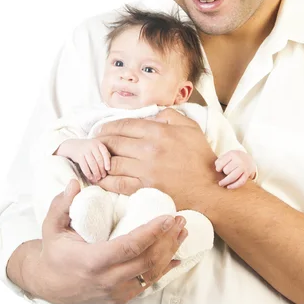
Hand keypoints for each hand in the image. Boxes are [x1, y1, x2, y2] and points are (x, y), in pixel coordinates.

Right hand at [8, 180, 187, 303]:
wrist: (49, 284)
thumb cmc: (54, 252)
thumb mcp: (51, 226)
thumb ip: (62, 204)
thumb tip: (75, 183)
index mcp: (93, 261)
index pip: (130, 247)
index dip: (151, 232)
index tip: (167, 217)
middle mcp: (107, 280)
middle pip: (147, 261)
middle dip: (167, 239)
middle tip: (180, 219)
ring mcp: (116, 292)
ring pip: (151, 274)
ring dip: (170, 252)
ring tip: (182, 232)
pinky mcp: (121, 297)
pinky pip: (148, 284)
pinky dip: (164, 269)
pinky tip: (176, 255)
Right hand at [56, 138, 110, 181]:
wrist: (72, 146)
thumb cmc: (87, 149)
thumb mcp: (95, 148)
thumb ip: (102, 154)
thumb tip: (109, 167)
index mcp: (98, 143)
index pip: (105, 153)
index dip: (107, 161)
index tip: (108, 169)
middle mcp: (92, 145)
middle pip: (99, 159)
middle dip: (101, 169)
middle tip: (103, 176)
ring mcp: (84, 150)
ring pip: (92, 163)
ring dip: (95, 172)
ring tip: (97, 178)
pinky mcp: (78, 156)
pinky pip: (84, 166)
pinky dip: (88, 173)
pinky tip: (90, 177)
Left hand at [95, 108, 219, 210]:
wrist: (210, 188)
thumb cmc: (201, 157)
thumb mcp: (190, 127)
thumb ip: (169, 115)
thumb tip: (150, 114)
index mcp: (159, 131)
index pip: (124, 125)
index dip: (107, 126)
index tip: (100, 129)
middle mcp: (149, 149)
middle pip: (113, 142)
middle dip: (99, 141)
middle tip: (93, 143)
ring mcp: (145, 170)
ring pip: (111, 162)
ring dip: (99, 160)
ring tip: (94, 159)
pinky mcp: (144, 189)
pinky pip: (117, 183)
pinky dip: (105, 180)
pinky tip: (100, 177)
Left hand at [215, 150, 256, 188]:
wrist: (249, 159)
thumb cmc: (235, 158)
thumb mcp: (228, 155)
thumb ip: (221, 160)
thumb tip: (217, 169)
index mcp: (232, 154)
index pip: (221, 163)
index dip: (218, 168)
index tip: (218, 170)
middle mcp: (239, 160)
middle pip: (226, 171)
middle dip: (224, 173)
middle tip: (224, 173)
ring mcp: (243, 167)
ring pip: (232, 177)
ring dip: (226, 181)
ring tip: (221, 183)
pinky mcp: (247, 174)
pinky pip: (240, 182)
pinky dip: (234, 186)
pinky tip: (228, 187)